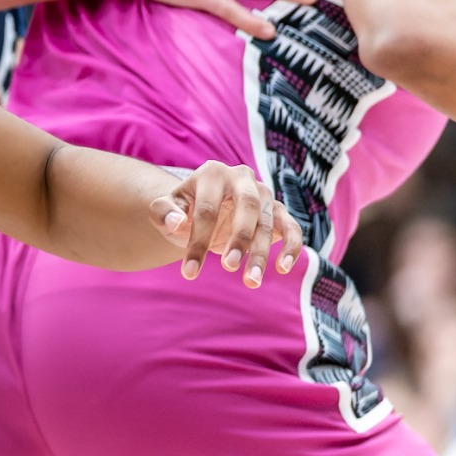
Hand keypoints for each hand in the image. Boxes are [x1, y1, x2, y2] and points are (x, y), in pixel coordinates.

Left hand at [152, 161, 302, 285]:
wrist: (203, 209)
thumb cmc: (183, 210)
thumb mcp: (166, 209)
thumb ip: (163, 213)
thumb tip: (176, 223)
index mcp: (212, 173)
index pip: (207, 209)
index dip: (198, 241)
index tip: (189, 272)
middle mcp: (243, 178)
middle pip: (247, 206)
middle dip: (239, 238)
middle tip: (229, 267)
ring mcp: (264, 193)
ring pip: (268, 222)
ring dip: (261, 253)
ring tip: (251, 282)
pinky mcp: (278, 211)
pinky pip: (291, 228)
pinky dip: (291, 247)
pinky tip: (283, 268)